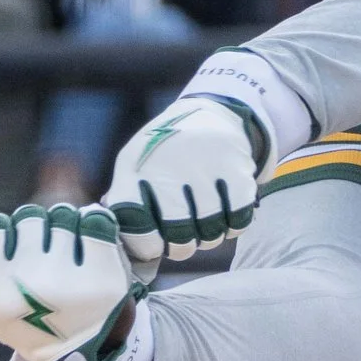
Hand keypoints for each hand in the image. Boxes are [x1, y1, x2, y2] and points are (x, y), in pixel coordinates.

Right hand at [0, 200, 143, 360]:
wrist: (82, 352)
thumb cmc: (28, 321)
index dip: (6, 232)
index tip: (15, 247)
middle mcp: (32, 283)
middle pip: (29, 218)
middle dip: (37, 229)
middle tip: (45, 250)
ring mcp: (71, 278)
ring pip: (62, 215)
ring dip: (65, 225)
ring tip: (68, 250)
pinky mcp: (105, 274)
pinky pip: (95, 220)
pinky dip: (94, 225)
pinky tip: (90, 244)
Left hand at [101, 95, 267, 268]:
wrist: (212, 113)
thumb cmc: (165, 152)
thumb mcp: (135, 165)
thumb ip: (125, 202)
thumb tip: (122, 243)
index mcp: (136, 170)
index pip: (136, 227)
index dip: (145, 246)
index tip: (153, 244)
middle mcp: (168, 169)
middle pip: (178, 237)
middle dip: (181, 247)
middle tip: (182, 238)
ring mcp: (204, 171)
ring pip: (210, 234)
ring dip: (208, 236)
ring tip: (203, 220)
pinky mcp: (236, 173)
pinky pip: (237, 223)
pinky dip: (232, 224)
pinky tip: (224, 210)